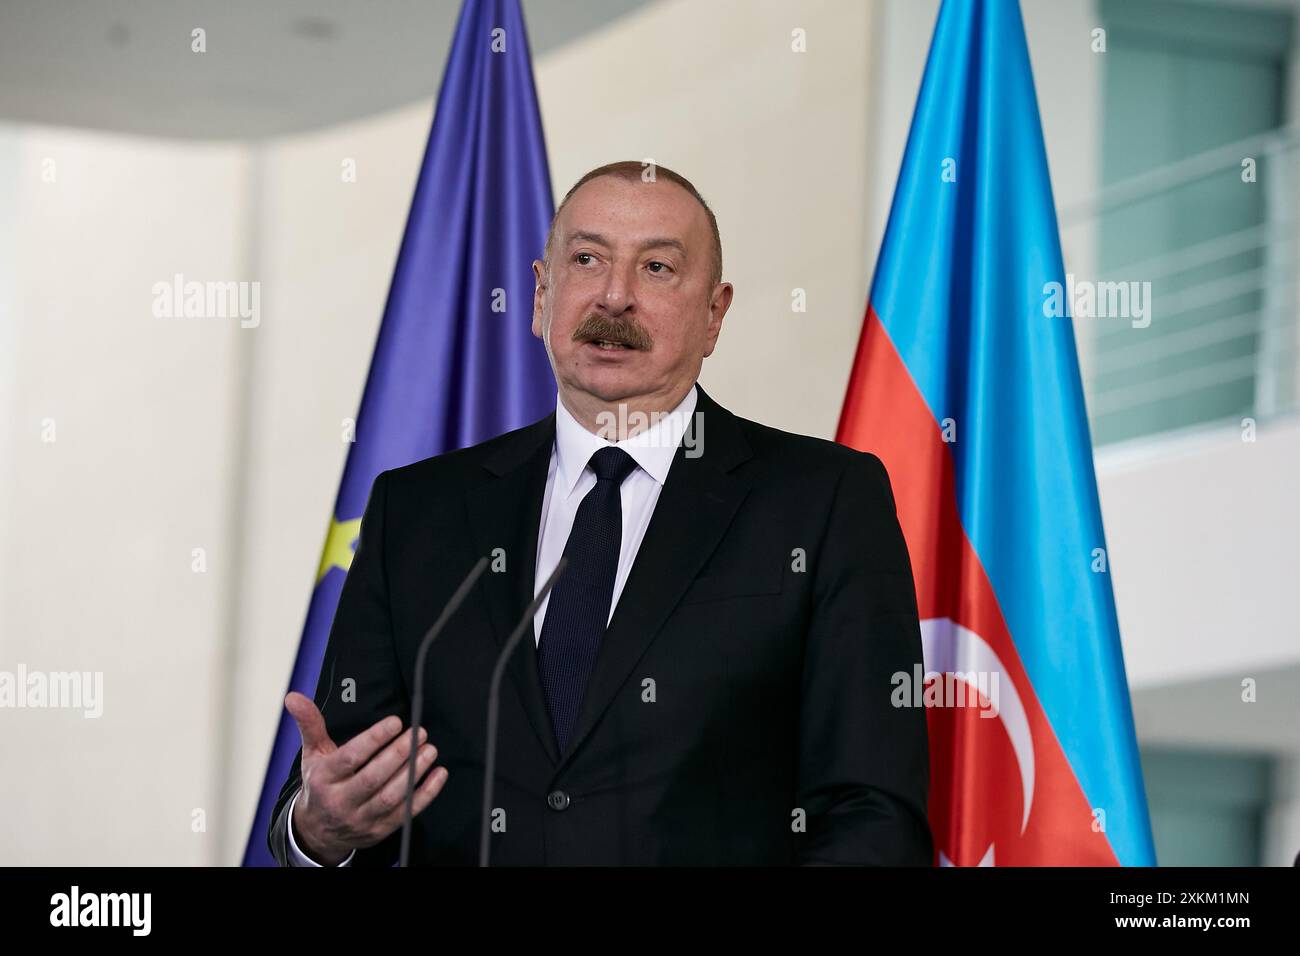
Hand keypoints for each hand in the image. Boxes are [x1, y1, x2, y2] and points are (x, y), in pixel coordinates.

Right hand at [284, 691, 448, 864]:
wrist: (317, 832)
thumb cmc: (320, 786)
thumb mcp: (312, 755)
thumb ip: (310, 725)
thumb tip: (294, 697)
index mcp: (323, 779)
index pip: (350, 758)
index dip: (374, 739)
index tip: (395, 722)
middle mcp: (340, 802)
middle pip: (373, 778)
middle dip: (399, 754)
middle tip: (419, 733)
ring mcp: (361, 819)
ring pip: (390, 797)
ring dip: (413, 772)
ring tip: (429, 750)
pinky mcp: (379, 831)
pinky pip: (405, 813)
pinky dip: (425, 794)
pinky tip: (438, 774)